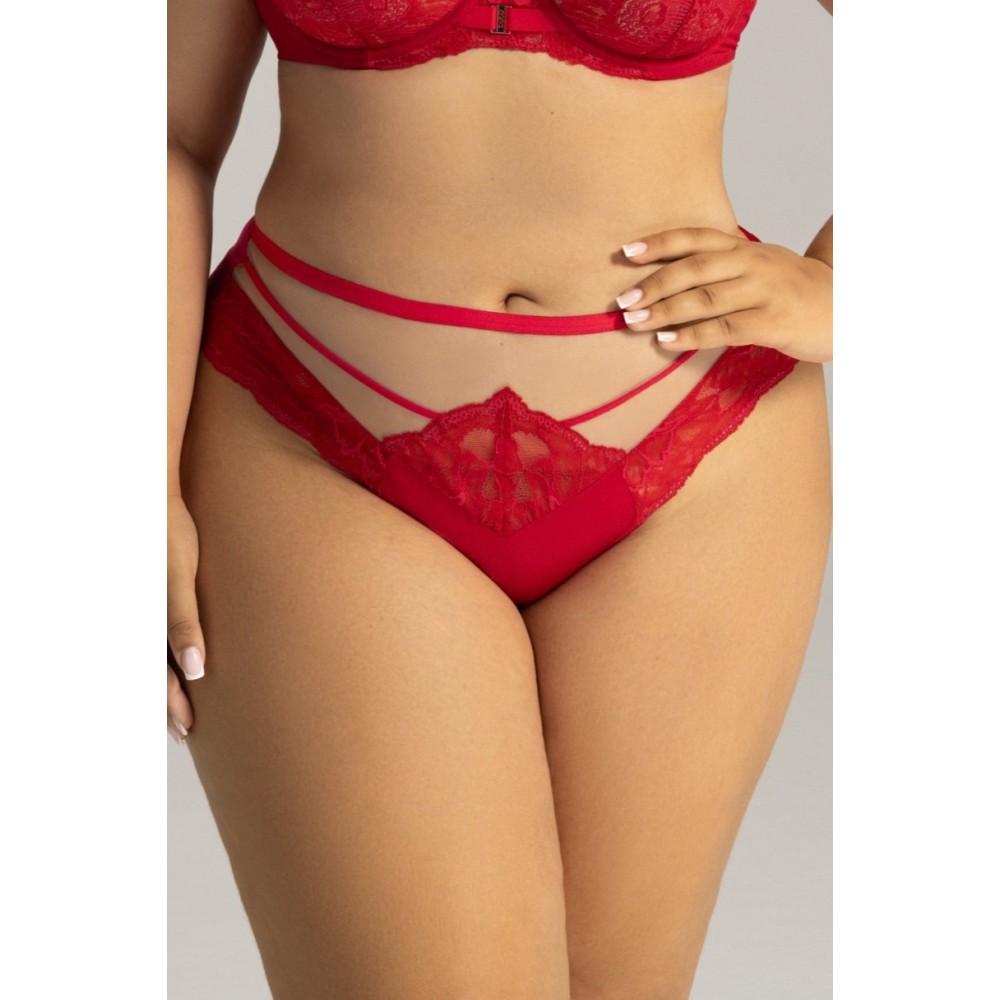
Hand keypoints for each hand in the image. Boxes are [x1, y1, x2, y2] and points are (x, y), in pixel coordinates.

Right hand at [167, 494, 205, 744]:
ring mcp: (144, 607)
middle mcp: (140, 617)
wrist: (156, 494)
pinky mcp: (154, 595)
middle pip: (151, 670)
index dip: (169, 703)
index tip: (186, 727)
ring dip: (165, 684)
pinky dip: (166, 657)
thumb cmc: (169, 532)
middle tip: (186, 730)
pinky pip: (156, 634)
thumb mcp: (178, 576)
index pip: (154, 673)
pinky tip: (181, 666)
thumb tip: (195, 668)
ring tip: (183, 710)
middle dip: (167, 701)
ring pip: (152, 656)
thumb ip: (183, 620)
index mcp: (142, 619)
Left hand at [615, 227, 831, 362]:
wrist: (852, 311)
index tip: (625, 252)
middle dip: (653, 283)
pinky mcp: (772, 322)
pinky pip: (723, 328)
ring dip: (663, 311)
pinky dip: (690, 336)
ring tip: (633, 323)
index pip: (696, 238)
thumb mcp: (765, 270)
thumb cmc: (801, 295)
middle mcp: (754, 263)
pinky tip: (666, 343)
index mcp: (748, 249)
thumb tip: (678, 278)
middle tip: (621, 302)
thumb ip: (727, 269)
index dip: (659, 243)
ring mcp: (764, 292)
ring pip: (704, 298)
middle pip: (694, 268)